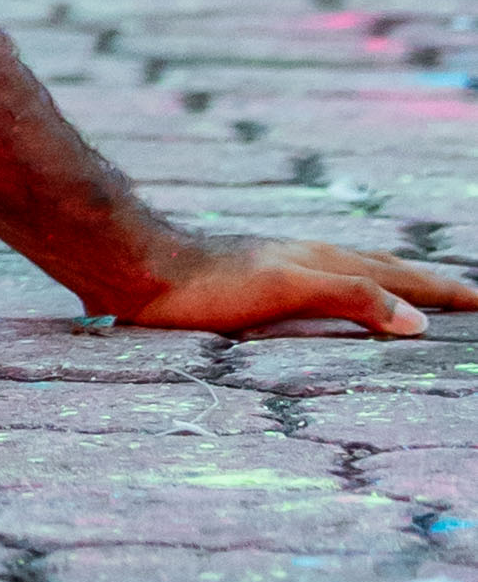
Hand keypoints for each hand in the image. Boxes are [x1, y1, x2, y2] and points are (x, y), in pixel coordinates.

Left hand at [86, 230, 477, 342]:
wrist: (136, 267)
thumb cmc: (208, 283)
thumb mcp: (289, 289)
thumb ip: (353, 299)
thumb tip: (418, 323)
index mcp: (325, 260)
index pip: (399, 275)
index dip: (441, 289)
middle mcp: (308, 259)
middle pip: (382, 268)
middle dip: (427, 282)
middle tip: (466, 295)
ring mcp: (279, 268)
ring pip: (351, 273)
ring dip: (389, 283)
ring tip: (411, 293)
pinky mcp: (251, 285)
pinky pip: (319, 288)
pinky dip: (346, 296)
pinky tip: (328, 305)